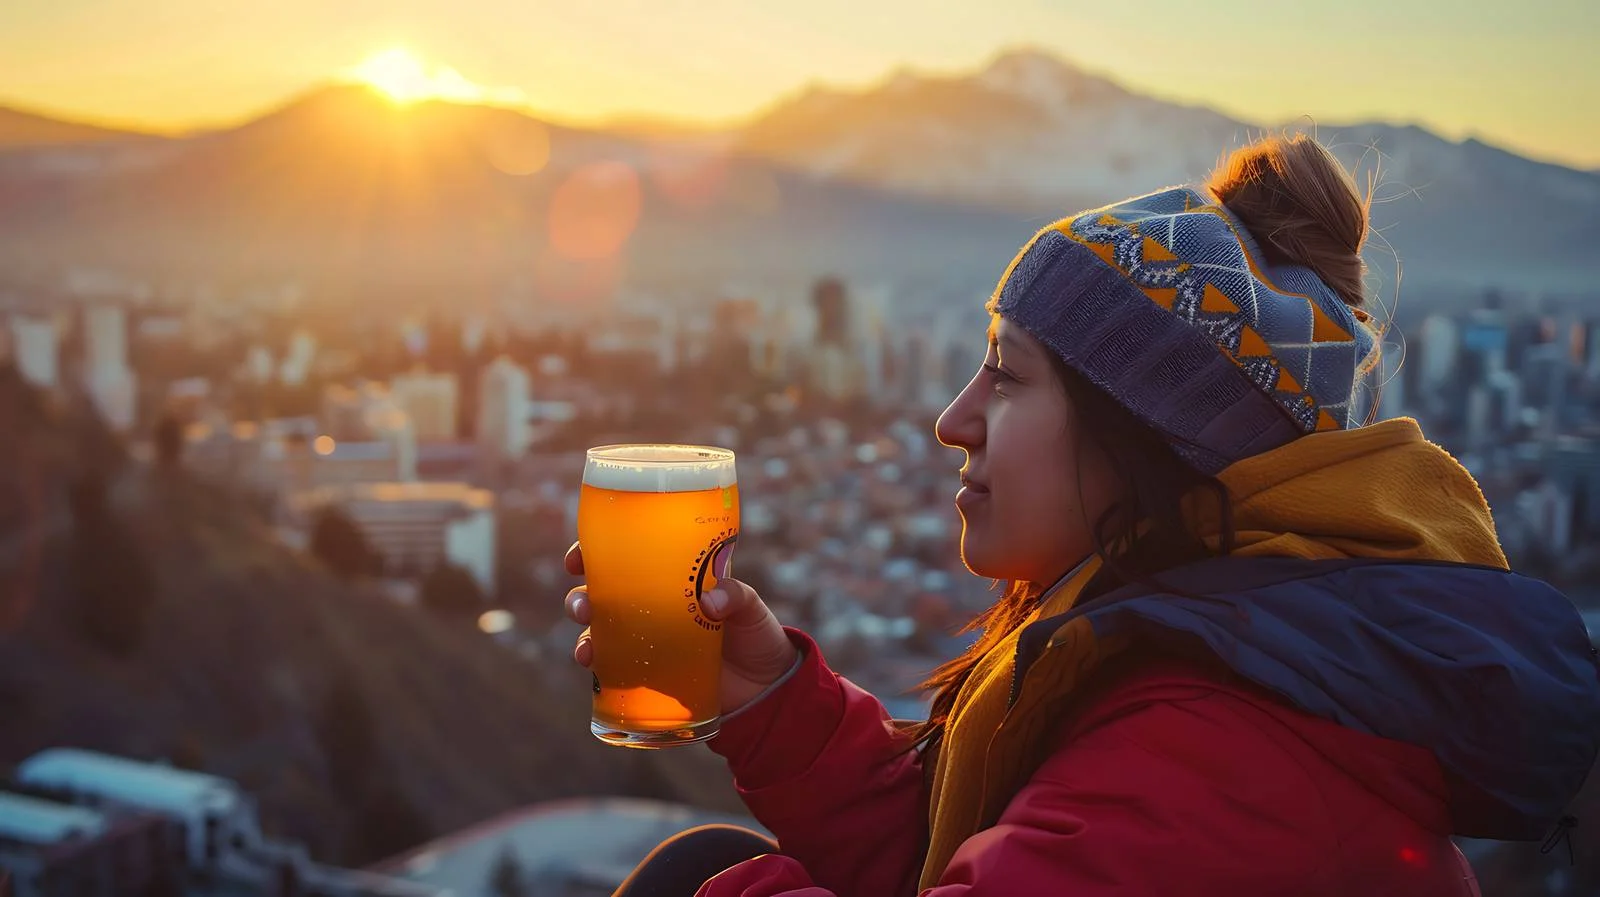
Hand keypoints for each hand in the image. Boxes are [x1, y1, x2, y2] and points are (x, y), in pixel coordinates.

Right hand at [564, 542, 799, 714]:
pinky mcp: (649, 673)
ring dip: (583, 635)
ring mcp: (647, 641)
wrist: (767, 688)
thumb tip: (710, 602)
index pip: (626, 557)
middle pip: (602, 594)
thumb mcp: (752, 609)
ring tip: (585, 647)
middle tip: (582, 605)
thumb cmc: (758, 636)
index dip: (595, 552)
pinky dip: (597, 666)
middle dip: (580, 596)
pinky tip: (592, 667)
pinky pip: (612, 668)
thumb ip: (738, 597)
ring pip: (600, 632)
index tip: (579, 556)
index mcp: (672, 579)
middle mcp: (652, 607)